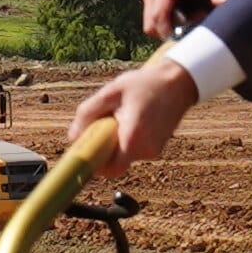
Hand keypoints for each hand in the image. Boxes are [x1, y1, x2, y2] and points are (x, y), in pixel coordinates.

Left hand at [71, 59, 199, 180]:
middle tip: (104, 124)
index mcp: (132, 138)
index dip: (95, 164)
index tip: (87, 149)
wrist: (179, 82)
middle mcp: (146, 149)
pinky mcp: (157, 148)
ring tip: (123, 116)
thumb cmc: (145, 84)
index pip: (109, 170)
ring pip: (124, 156)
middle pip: (114, 162)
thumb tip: (73, 137)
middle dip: (105, 147)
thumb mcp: (111, 92)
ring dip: (117, 142)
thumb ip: (87, 113)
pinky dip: (128, 140)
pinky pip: (134, 150)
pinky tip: (133, 118)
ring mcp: (153, 150)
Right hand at [138, 0, 237, 40]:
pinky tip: (188, 11)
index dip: (169, 32)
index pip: (158, 14)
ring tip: (195, 14)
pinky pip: (154, 16)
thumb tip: (222, 6)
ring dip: (171, 26)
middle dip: (171, 31)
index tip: (189, 39)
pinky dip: (168, 20)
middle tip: (196, 22)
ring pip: (151, 23)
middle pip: (151, 24)